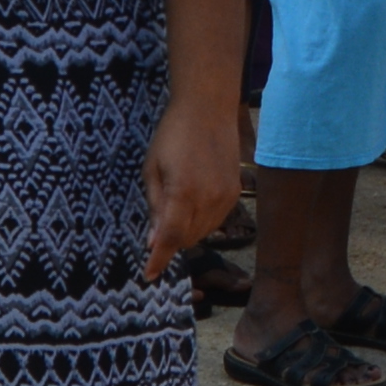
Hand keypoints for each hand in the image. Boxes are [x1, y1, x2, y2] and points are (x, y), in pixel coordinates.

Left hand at [141, 92, 244, 286]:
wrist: (209, 109)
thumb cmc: (173, 135)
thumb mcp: (152, 169)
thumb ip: (155, 206)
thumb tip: (153, 241)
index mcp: (182, 193)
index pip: (169, 238)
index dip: (159, 260)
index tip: (149, 275)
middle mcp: (208, 200)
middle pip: (186, 239)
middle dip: (170, 241)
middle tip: (158, 227)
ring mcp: (225, 198)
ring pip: (202, 233)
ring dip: (186, 232)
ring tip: (177, 210)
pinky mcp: (235, 194)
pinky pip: (215, 221)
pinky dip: (201, 222)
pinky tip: (193, 204)